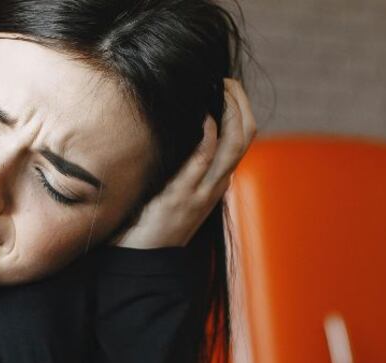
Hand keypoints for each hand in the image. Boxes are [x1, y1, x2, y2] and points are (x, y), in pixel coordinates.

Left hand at [108, 78, 256, 248]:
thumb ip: (182, 166)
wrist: (140, 262)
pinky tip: (202, 116)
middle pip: (245, 135)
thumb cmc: (151, 222)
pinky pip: (201, 162)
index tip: (227, 85)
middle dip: (240, 102)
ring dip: (229, 110)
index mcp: (216, 182)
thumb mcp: (174, 190)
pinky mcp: (179, 197)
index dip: (241, 108)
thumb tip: (177, 129)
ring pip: (232, 145)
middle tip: (226, 79)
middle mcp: (215, 185)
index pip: (242, 138)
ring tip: (218, 87)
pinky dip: (206, 135)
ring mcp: (200, 192)